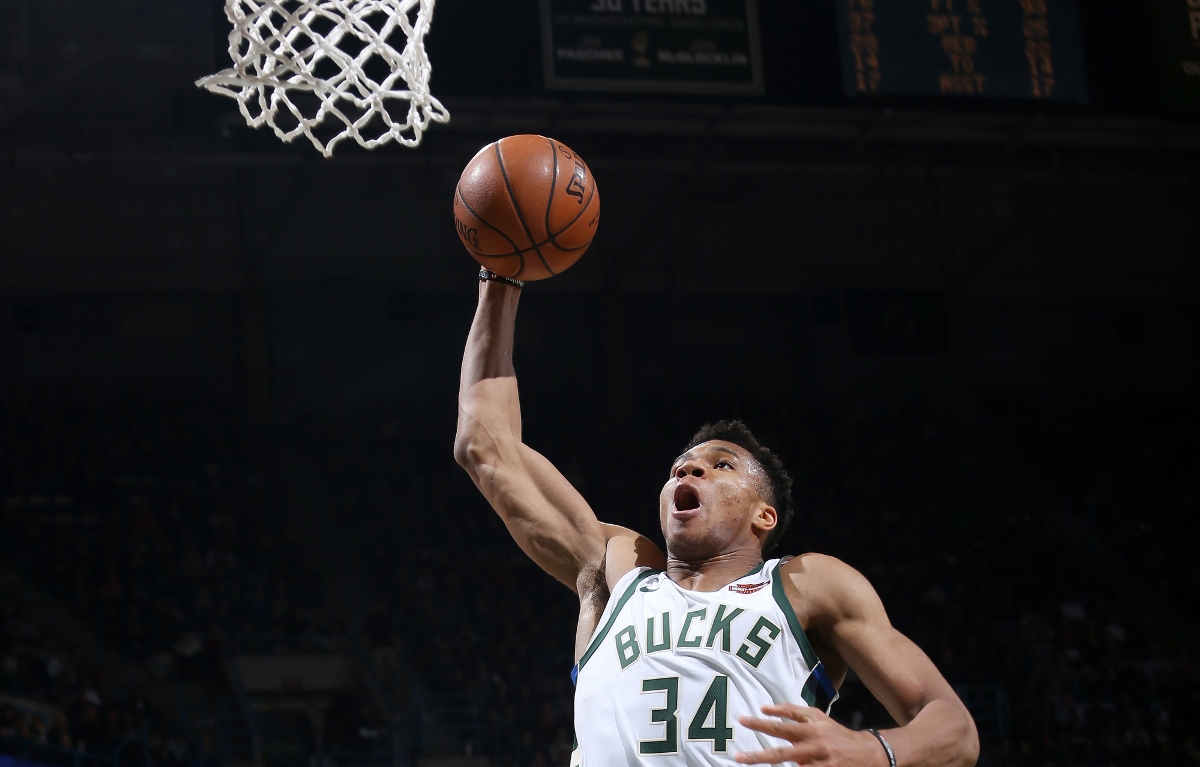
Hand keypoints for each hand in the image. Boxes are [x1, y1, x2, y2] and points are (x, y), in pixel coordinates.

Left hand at [735, 703, 883, 765]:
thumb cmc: (835, 733)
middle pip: (781, 753)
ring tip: (751, 764)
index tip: (743, 720)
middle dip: (757, 756)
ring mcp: (820, 763)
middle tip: (738, 757)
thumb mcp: (817, 717)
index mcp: (810, 730)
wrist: (867, 753)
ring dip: (771, 766)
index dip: (761, 723)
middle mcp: (813, 747)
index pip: (780, 726)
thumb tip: (766, 707)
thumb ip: (792, 711)